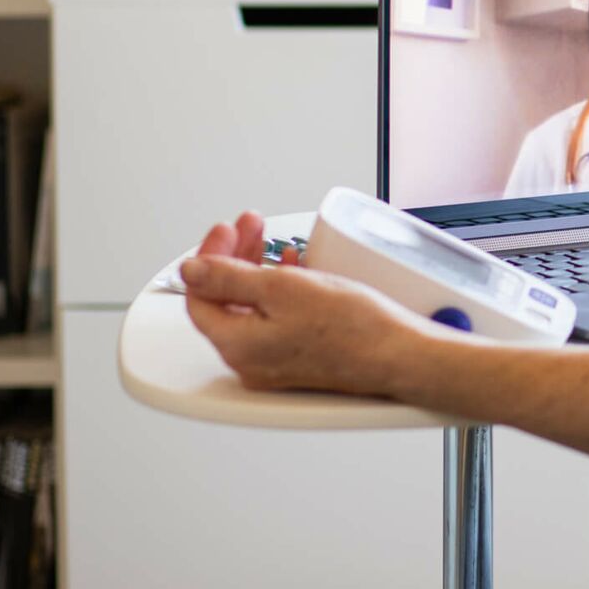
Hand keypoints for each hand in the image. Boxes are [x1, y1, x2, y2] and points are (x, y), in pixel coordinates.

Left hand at [182, 211, 434, 397]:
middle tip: (250, 228)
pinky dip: (279, 290)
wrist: (398, 353)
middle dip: (234, 257)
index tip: (227, 230)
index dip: (209, 256)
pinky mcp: (298, 356)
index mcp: (237, 344)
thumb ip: (228, 278)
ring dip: (257, 269)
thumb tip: (190, 271)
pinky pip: (274, 318)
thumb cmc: (351, 327)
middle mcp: (249, 359)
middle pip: (225, 300)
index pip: (200, 295)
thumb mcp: (282, 288)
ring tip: (274, 243)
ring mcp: (273, 360)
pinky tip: (295, 269)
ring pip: (250, 307)